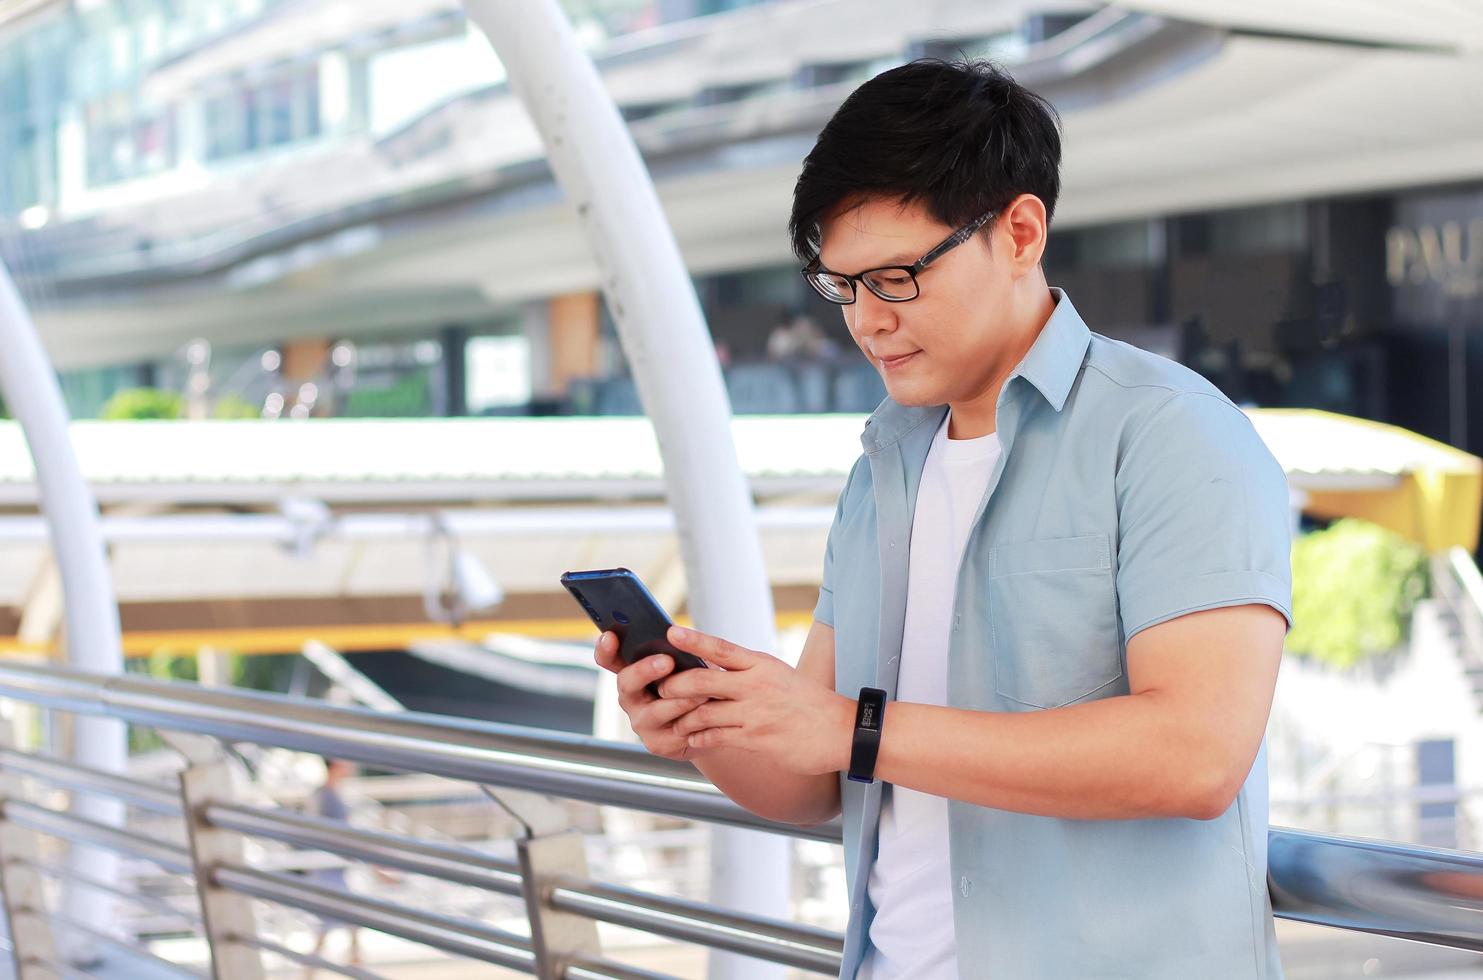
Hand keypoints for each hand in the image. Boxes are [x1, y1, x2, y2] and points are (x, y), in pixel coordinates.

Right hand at [593, 631, 707, 760]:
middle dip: (645, 670)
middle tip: (667, 661)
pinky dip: (692, 720)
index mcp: (633, 672)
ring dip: (678, 700)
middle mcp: (631, 698)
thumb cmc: (698, 684)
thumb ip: (678, 651)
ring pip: (654, 711)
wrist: (714, 722)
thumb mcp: (688, 662)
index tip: (610, 636)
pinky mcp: (657, 743)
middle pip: (626, 683)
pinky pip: (673, 730)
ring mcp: (641, 721)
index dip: (605, 648)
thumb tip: (680, 635)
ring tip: (700, 692)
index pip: (609, 659)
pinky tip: (707, 712)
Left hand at [659, 626, 853, 776]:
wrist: (840, 730)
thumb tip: (713, 664)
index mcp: (761, 664)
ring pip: (703, 712)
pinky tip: (694, 740)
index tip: (671, 631)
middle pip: (703, 679)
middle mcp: (755, 685)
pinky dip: (700, 739)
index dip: (694, 639)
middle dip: (675, 685)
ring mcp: (755, 713)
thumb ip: (747, 671)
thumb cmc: (807, 702)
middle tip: (661, 689)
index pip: (722, 647)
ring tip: (675, 721)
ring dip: (683, 718)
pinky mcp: (756, 738)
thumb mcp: (778, 675)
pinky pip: (716, 737)